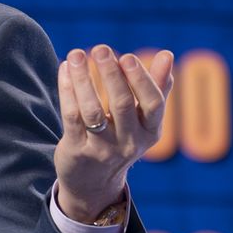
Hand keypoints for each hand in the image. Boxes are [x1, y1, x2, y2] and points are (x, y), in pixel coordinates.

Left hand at [53, 45, 174, 220]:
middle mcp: (129, 143)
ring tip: (76, 55)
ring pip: (92, 110)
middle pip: (122, 104)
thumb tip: (167, 55)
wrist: (94, 184)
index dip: (141, 80)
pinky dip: (67, 90)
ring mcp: (102, 149)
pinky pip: (71, 117)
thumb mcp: (144, 120)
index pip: (153, 104)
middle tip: (101, 49)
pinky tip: (65, 70)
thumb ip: (157, 87)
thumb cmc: (121, 138)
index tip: (127, 56)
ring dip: (83, 79)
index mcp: (151, 132)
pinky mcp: (77, 151)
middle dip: (111, 74)